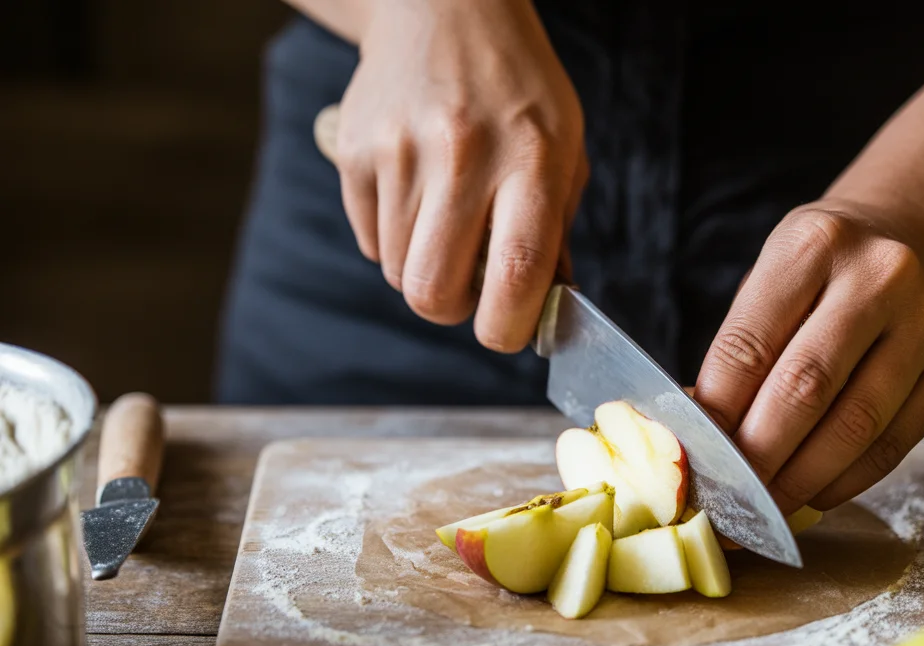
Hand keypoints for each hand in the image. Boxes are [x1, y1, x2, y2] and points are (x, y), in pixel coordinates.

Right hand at [336, 0, 587, 350]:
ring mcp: (401, 151)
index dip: (507, 326)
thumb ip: (557, 231)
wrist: (443, 7)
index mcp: (530, 159)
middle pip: (431, 290)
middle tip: (467, 292)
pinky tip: (417, 194)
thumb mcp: (565, 148)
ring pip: (397, 271)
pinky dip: (392, 239)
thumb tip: (549, 310)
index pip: (516, 271)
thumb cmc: (517, 89)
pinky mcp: (356, 150)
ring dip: (422, 268)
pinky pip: (369, 240)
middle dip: (449, 310)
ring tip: (447, 221)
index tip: (507, 333)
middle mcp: (463, 155)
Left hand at [695, 201, 923, 512]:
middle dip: (758, 457)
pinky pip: (894, 443)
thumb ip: (738, 354)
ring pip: (855, 425)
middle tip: (727, 501)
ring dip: (802, 480)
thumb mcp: (768, 284)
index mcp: (812, 245)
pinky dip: (847, 481)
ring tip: (766, 509)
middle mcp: (879, 276)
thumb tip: (700, 439)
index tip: (695, 461)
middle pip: (805, 388)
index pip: (749, 347)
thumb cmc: (819, 275)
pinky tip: (814, 494)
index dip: (717, 416)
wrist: (907, 241)